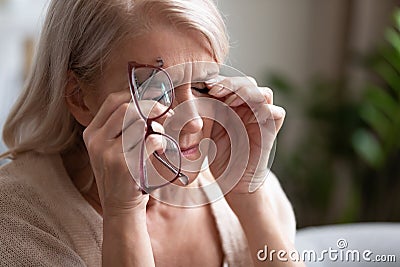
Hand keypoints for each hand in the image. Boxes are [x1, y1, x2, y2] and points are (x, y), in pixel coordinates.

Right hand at [83, 91, 170, 216]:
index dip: (135, 95)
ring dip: (157, 125)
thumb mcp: (114, 148)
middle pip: (127, 108)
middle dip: (151, 107)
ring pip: (139, 123)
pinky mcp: (124, 166)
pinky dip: (161, 141)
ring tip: (162, 135)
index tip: (153, 97)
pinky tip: (161, 148)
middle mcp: (96, 140)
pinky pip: (150, 141)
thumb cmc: (123, 173)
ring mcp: (108, 153)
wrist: (119, 206)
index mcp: (92, 132)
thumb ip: (125, 127)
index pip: (113, 101)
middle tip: (166, 112)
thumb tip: (153, 104)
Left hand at [205, 77, 284, 193]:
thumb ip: (200, 110)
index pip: (231, 82)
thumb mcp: (204, 129)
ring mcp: (262, 118)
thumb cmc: (218, 155)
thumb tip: (187, 91)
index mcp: (234, 105)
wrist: (232, 181)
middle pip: (248, 82)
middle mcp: (250, 108)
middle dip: (230, 83)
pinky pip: (277, 112)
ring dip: (246, 92)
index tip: (202, 85)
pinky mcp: (271, 131)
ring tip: (228, 100)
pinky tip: (247, 113)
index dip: (219, 80)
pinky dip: (266, 108)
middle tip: (213, 89)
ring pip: (263, 92)